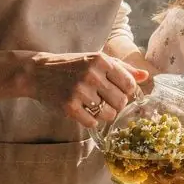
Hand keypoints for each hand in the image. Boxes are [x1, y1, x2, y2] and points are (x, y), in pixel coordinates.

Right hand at [25, 52, 147, 129]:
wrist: (38, 72)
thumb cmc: (71, 66)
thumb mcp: (96, 60)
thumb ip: (122, 69)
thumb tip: (146, 76)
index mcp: (101, 60)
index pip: (130, 85)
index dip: (126, 92)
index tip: (117, 92)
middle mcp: (92, 74)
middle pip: (121, 102)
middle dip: (116, 105)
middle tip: (104, 100)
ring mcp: (80, 91)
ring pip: (108, 114)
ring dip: (103, 114)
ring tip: (93, 106)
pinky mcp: (69, 106)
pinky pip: (92, 123)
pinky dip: (90, 121)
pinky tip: (83, 111)